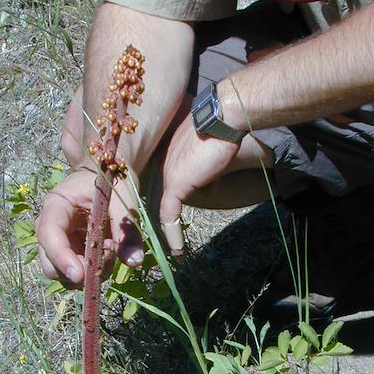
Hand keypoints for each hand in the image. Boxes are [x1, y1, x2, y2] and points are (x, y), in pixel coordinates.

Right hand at [35, 165, 142, 286]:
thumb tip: (134, 261)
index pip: (49, 234)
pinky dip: (93, 269)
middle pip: (49, 263)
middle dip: (78, 271)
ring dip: (88, 271)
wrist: (108, 177)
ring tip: (109, 250)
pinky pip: (76, 271)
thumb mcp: (123, 204)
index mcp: (57, 205)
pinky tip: (107, 251)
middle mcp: (50, 226)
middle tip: (106, 257)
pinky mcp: (69, 251)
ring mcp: (58, 241)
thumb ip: (128, 232)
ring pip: (62, 273)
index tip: (80, 275)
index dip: (61, 257)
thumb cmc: (112, 183)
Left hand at [159, 113, 239, 253]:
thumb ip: (206, 174)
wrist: (222, 118)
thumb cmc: (219, 131)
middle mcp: (157, 166)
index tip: (167, 224)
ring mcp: (162, 175)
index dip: (161, 206)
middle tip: (162, 246)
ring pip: (158, 212)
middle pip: (152, 202)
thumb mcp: (209, 157)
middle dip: (156, 226)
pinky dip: (174, 237)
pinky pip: (169, 217)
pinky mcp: (174, 185)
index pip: (156, 187)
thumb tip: (210, 188)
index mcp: (163, 157)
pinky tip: (178, 253)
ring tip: (172, 255)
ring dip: (165, 236)